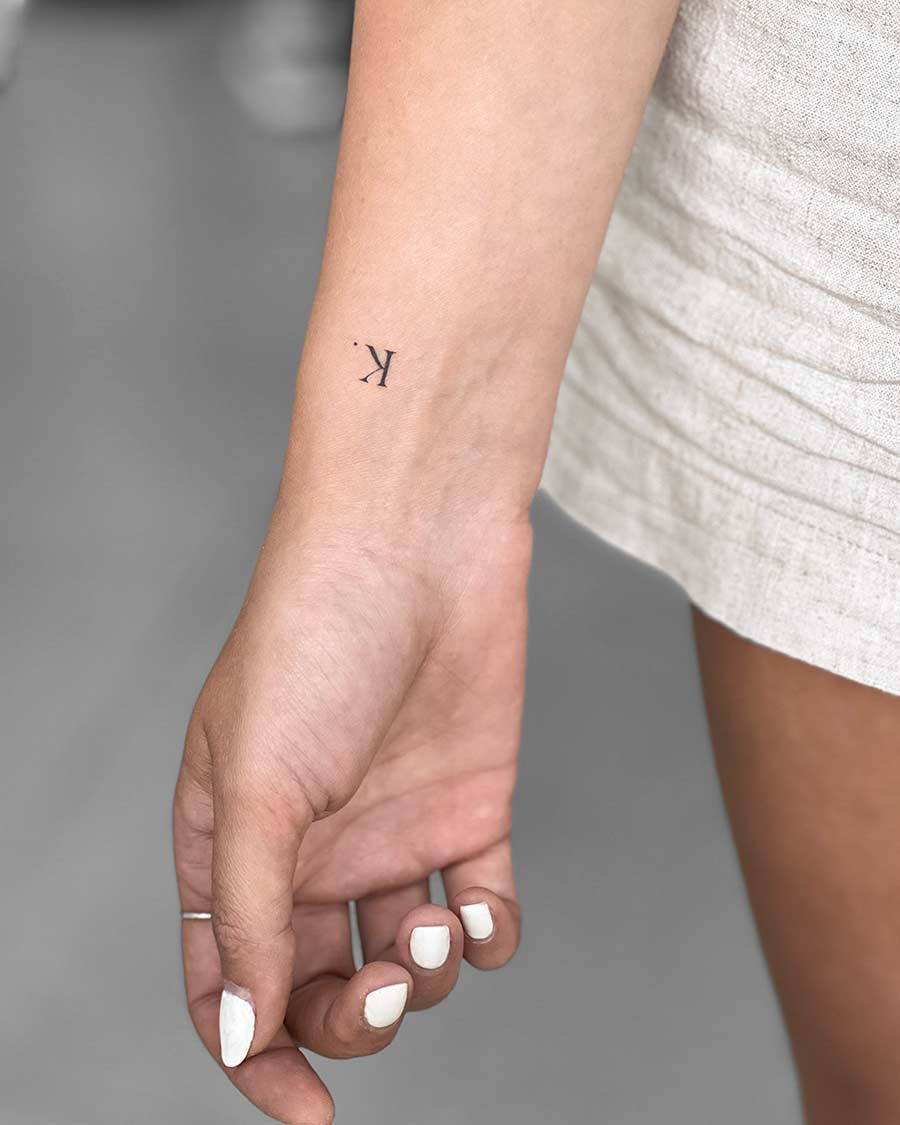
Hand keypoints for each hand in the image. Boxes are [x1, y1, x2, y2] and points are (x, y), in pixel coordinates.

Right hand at [173, 512, 530, 1123]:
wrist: (418, 543)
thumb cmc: (313, 640)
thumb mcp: (256, 782)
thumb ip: (251, 914)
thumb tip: (243, 1032)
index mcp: (235, 843)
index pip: (229, 985)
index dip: (258, 1056)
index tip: (308, 1110)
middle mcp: (313, 847)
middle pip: (324, 987)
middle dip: (357, 1020)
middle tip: (388, 991)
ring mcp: (394, 832)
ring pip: (410, 963)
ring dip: (426, 976)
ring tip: (435, 929)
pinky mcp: (469, 809)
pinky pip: (484, 912)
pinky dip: (489, 937)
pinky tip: (482, 914)